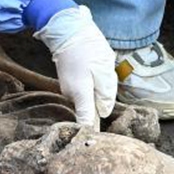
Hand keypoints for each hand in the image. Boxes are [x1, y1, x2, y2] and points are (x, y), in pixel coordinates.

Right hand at [34, 5, 116, 129]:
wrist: (66, 29)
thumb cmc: (88, 47)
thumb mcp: (105, 69)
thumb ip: (106, 93)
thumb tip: (104, 111)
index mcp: (81, 94)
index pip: (86, 122)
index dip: (93, 133)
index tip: (99, 144)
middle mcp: (72, 95)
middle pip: (91, 108)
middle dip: (103, 101)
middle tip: (107, 80)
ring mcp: (68, 89)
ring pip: (89, 98)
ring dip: (99, 90)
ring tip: (100, 69)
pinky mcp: (69, 83)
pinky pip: (85, 90)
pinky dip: (92, 84)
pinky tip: (94, 67)